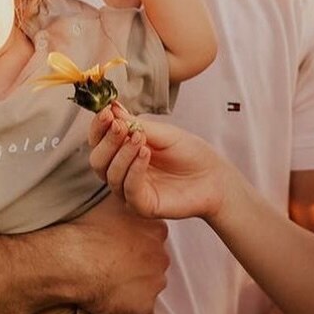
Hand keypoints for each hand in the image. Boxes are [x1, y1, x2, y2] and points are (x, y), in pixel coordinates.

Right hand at [52, 198, 168, 313]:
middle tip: (114, 271)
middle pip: (155, 264)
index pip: (153, 240)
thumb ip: (126, 197)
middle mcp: (161, 256)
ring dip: (137, 292)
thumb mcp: (110, 202)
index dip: (136, 246)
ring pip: (151, 290)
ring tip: (113, 292)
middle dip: (139, 268)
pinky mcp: (143, 308)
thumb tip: (127, 184)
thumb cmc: (86, 230)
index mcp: (156, 230)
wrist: (73, 260)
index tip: (119, 251)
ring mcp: (155, 283)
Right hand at [88, 104, 228, 222]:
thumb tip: (111, 107)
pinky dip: (134, 169)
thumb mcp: (164, 133)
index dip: (98, 127)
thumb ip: (137, 124)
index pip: (98, 141)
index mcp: (123, 152)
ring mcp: (130, 191)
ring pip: (110, 174)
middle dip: (107, 141)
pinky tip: (145, 153)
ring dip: (122, 153)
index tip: (106, 112)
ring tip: (140, 139)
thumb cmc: (190, 153)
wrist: (215, 176)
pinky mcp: (143, 206)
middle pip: (97, 160)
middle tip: (120, 126)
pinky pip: (129, 189)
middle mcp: (122, 172)